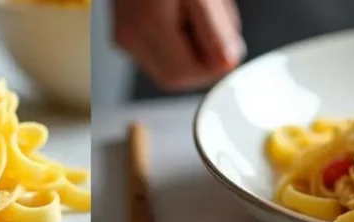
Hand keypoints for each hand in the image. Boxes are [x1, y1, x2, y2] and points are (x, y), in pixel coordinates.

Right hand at [113, 0, 244, 91]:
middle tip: (218, 27)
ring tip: (202, 13)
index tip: (229, 48)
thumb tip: (227, 63)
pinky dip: (181, 40)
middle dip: (203, 60)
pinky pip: (159, 50)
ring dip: (194, 50)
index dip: (211, 68)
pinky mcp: (126, 31)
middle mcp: (130, 34)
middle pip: (174, 75)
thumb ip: (215, 29)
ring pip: (168, 65)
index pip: (183, 74)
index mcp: (147, 24)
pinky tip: (187, 13)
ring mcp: (125, 34)